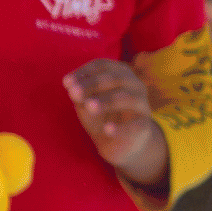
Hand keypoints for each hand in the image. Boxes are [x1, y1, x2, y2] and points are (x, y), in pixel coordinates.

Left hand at [64, 58, 168, 189]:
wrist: (120, 144)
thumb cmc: (101, 117)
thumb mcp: (86, 103)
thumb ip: (79, 95)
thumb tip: (71, 87)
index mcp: (120, 73)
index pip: (103, 65)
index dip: (84, 72)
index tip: (66, 82)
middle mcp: (134, 84)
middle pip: (115, 78)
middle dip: (92, 84)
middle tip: (74, 93)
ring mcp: (142, 104)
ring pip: (126, 97)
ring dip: (106, 101)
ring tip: (89, 106)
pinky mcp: (145, 125)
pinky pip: (134, 125)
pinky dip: (120, 127)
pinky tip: (107, 129)